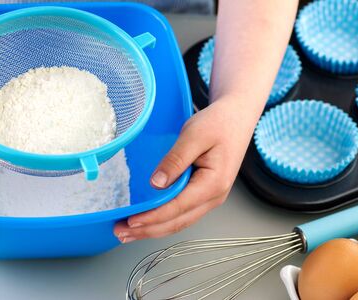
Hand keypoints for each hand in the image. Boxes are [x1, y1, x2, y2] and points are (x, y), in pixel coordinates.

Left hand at [114, 97, 255, 242]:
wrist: (237, 118)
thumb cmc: (219, 123)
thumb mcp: (194, 135)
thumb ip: (175, 160)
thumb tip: (156, 184)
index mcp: (213, 184)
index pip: (178, 207)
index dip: (152, 217)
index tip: (131, 221)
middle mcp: (215, 196)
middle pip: (178, 222)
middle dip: (148, 230)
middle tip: (121, 233)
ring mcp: (211, 197)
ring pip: (180, 221)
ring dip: (154, 229)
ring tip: (129, 232)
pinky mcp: (205, 193)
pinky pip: (183, 213)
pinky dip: (164, 220)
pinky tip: (150, 221)